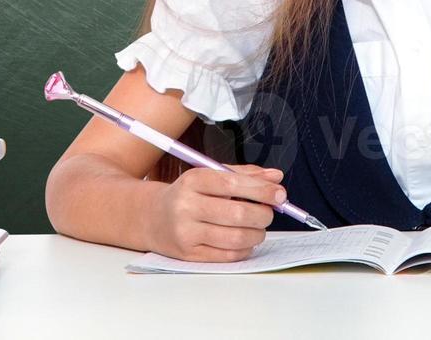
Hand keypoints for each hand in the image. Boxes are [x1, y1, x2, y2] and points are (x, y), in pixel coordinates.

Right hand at [145, 164, 283, 262]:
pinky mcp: (188, 254)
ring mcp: (186, 233)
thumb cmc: (188, 195)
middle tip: (269, 213)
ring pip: (236, 237)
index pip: (233, 184)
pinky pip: (228, 255)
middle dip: (263, 215)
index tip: (280, 194)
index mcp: (192, 181)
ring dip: (257, 234)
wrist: (150, 217)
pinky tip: (245, 240)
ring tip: (258, 228)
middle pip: (237, 213)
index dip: (262, 190)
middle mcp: (186, 206)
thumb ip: (245, 175)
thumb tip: (276, 177)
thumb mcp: (210, 176)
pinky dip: (245, 249)